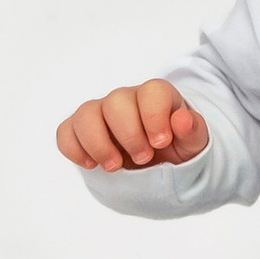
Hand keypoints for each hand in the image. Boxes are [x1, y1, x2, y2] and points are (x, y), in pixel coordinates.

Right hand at [57, 80, 209, 172]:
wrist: (160, 165)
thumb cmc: (177, 149)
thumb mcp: (194, 144)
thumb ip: (193, 131)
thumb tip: (183, 120)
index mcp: (156, 97)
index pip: (151, 91)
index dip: (154, 117)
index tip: (161, 143)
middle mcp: (126, 100)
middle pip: (116, 101)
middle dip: (128, 134)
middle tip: (143, 159)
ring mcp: (101, 114)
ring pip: (86, 113)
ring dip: (98, 143)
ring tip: (114, 167)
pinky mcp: (82, 132)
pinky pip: (66, 131)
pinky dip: (74, 149)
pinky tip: (91, 165)